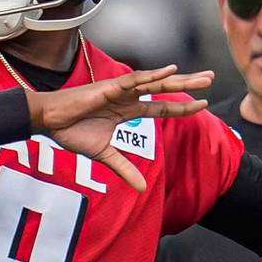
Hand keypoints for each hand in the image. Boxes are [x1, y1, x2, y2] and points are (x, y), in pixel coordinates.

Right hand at [27, 64, 213, 191]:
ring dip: (179, 79)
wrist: (50, 122)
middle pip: (165, 90)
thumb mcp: (104, 154)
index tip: (203, 104)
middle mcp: (128, 98)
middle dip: (188, 85)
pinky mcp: (110, 88)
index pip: (161, 108)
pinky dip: (152, 76)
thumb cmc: (72, 132)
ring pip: (155, 83)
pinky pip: (135, 80)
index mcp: (128, 111)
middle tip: (211, 79)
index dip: (182, 106)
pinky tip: (169, 71)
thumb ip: (125, 168)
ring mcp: (120, 91)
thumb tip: (142, 189)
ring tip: (201, 77)